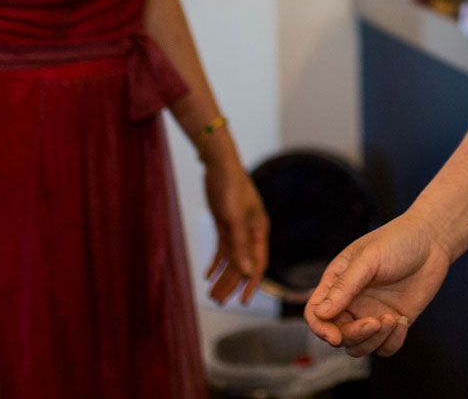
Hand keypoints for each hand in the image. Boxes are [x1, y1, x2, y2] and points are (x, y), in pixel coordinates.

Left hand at [203, 153, 269, 304]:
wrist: (220, 165)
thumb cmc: (231, 188)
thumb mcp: (234, 219)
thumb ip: (241, 246)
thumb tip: (247, 272)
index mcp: (258, 231)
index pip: (257, 264)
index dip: (251, 284)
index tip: (243, 302)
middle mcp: (250, 233)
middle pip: (242, 264)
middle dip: (231, 284)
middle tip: (218, 301)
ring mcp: (238, 229)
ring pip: (231, 259)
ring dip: (222, 277)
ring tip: (212, 294)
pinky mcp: (225, 225)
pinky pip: (223, 250)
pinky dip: (216, 263)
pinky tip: (208, 274)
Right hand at [305, 215, 452, 356]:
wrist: (433, 241)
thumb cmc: (397, 241)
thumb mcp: (368, 259)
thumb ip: (345, 286)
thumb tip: (320, 314)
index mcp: (337, 284)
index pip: (316, 314)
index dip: (320, 329)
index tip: (334, 337)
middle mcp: (351, 303)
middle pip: (338, 335)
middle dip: (354, 335)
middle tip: (374, 322)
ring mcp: (372, 314)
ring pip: (359, 347)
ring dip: (373, 341)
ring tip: (391, 319)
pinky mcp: (393, 323)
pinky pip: (385, 347)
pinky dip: (391, 342)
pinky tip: (403, 322)